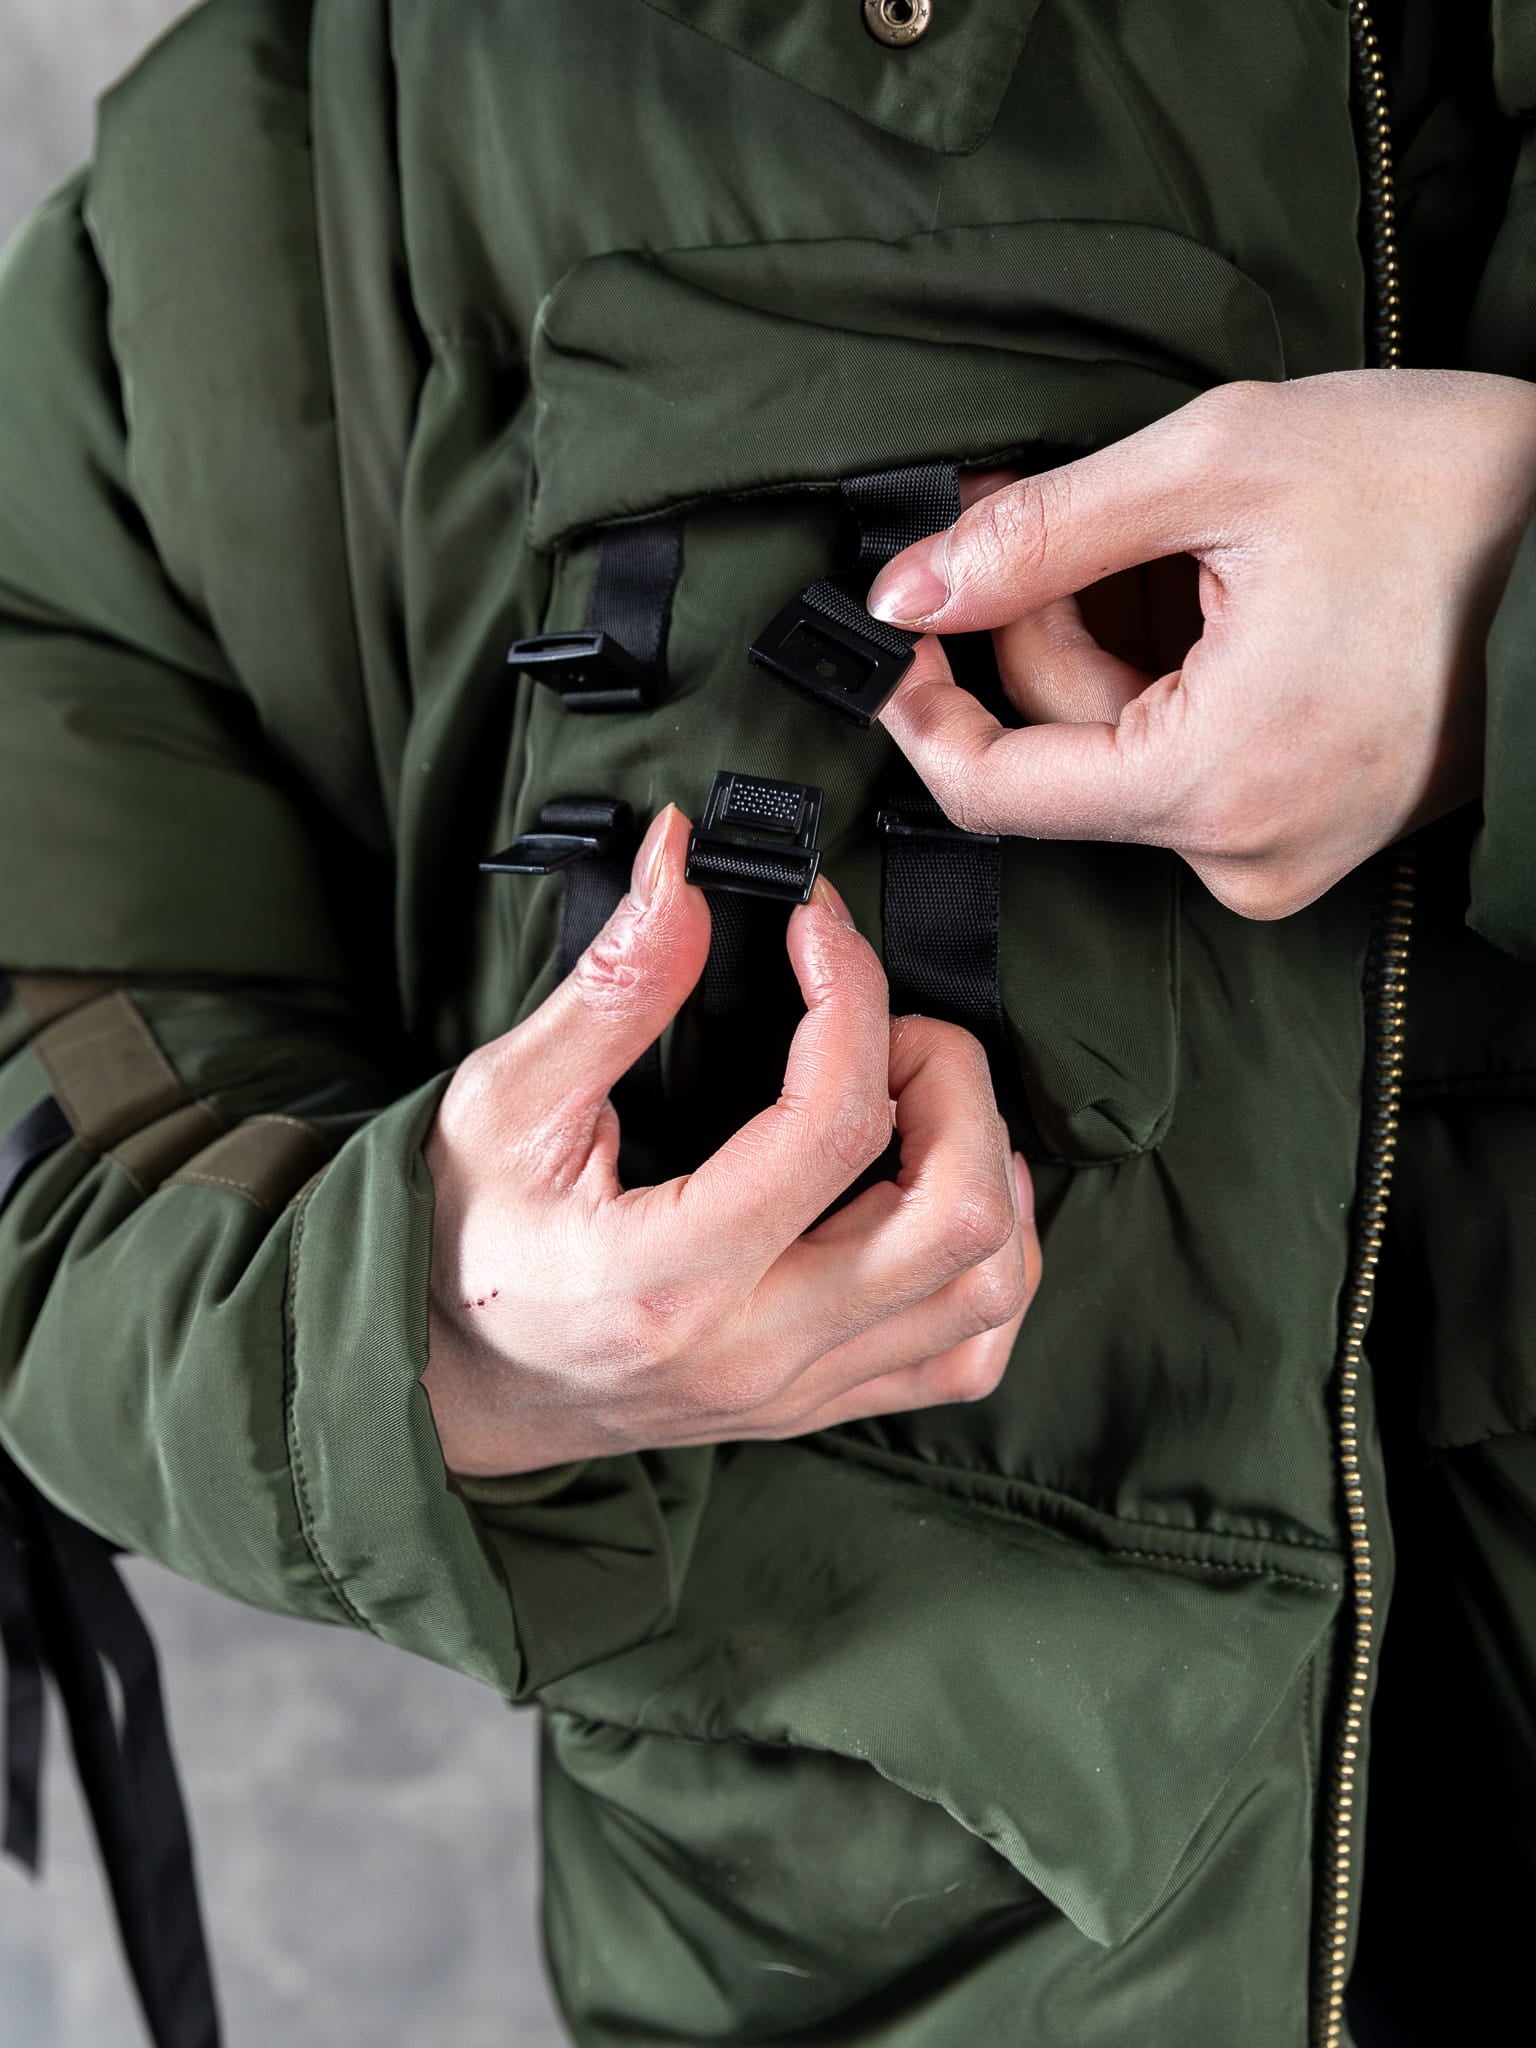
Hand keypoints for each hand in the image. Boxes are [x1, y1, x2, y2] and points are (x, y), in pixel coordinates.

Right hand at [422, 805, 1039, 1477]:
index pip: (834, 1126)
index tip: (817, 925)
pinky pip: (971, 1350)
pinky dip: (996, 1257)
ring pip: (989, 1286)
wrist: (451, 1389)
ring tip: (917, 1096)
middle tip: (887, 1026)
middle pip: (956, 1216)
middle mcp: (755, 1350)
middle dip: (953, 1081)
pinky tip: (944, 1187)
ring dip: (986, 1163)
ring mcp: (801, 1390)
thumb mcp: (503, 1103)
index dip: (852, 994)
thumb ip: (609, 991)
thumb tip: (683, 867)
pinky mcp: (824, 1403)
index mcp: (668, 1278)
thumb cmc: (463, 1240)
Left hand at [867, 370, 1535, 916]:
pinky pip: (1190, 762)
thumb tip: (907, 587)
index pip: (990, 790)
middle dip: (1039, 620)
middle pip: (1061, 749)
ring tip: (1188, 536)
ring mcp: (1285, 855)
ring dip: (1115, 635)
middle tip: (1052, 501)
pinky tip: (1226, 592)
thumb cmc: (1453, 490)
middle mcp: (1244, 854)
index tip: (895, 625)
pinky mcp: (1312, 834)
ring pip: (1123, 750)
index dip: (921, 704)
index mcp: (1214, 784)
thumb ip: (1041, 532)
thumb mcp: (1224, 463)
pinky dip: (1176, 672)